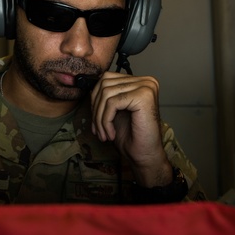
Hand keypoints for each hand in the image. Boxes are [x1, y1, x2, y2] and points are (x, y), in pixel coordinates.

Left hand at [89, 71, 174, 186]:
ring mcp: (146, 87)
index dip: (95, 100)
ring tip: (103, 134)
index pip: (106, 79)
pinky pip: (112, 103)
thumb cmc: (131, 137)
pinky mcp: (143, 96)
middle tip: (97, 130)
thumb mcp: (114, 112)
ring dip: (99, 118)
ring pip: (106, 94)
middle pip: (104, 84)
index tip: (95, 122)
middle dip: (95, 109)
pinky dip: (106, 121)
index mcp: (140, 82)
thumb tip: (88, 88)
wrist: (145, 156)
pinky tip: (111, 134)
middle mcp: (146, 81)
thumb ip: (105, 97)